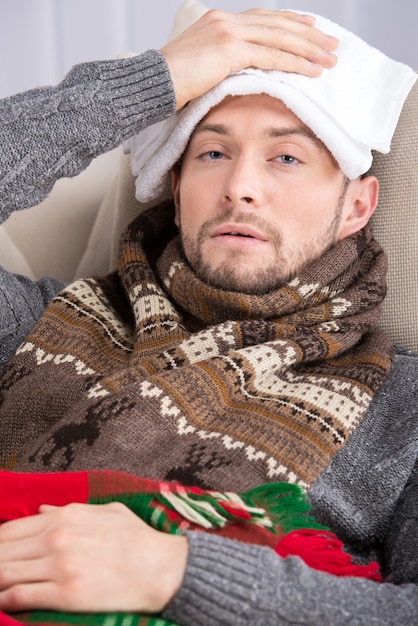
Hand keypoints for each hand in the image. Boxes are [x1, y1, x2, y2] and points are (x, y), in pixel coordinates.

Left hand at [0, 502, 187, 613]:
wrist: (161, 568)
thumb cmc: (138, 539)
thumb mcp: (106, 512)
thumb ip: (70, 510)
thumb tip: (41, 510)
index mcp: (66, 516)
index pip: (12, 529)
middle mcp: (58, 538)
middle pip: (3, 551)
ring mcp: (60, 566)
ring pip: (5, 573)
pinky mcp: (65, 594)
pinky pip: (20, 596)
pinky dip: (5, 600)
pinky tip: (3, 603)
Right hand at [160, 8, 338, 108]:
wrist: (153, 83)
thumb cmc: (172, 82)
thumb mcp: (200, 65)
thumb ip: (221, 61)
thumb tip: (236, 72)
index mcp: (220, 21)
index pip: (263, 18)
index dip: (290, 23)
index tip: (311, 27)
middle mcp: (227, 21)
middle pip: (277, 24)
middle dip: (308, 35)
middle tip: (332, 43)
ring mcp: (229, 32)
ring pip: (280, 38)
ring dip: (309, 49)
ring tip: (331, 58)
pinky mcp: (230, 50)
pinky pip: (271, 56)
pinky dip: (295, 63)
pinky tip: (313, 70)